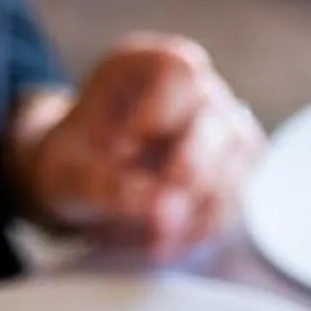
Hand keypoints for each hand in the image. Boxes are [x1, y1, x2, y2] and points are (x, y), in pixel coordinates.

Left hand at [9, 35, 261, 258]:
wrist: (84, 185)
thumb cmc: (74, 164)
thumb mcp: (72, 172)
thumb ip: (110, 185)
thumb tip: (165, 210)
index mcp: (148, 65)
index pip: (181, 70)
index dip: (161, 109)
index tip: (123, 147)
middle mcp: (197, 91)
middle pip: (218, 120)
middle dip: (191, 171)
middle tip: (157, 215)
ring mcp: (223, 130)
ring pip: (238, 163)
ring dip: (201, 209)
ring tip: (157, 241)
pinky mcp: (235, 171)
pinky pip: (237, 198)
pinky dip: (205, 227)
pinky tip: (169, 245)